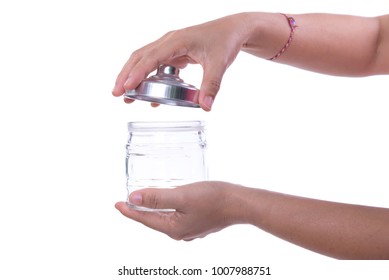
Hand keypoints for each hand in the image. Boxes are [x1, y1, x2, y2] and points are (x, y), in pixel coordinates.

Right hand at [112, 14, 250, 110]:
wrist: (232, 30)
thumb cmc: (224, 41)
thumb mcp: (219, 64)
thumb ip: (211, 86)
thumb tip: (205, 107)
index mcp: (177, 41)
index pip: (151, 57)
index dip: (137, 72)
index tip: (126, 87)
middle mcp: (169, 41)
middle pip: (140, 56)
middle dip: (126, 74)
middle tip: (117, 94)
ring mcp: (170, 46)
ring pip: (145, 60)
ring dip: (134, 76)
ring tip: (127, 96)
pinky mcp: (174, 52)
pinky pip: (156, 64)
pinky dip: (149, 77)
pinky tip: (150, 94)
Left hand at [115, 181, 244, 239]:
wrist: (240, 203)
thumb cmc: (214, 199)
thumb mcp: (182, 196)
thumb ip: (157, 197)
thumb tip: (133, 198)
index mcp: (173, 228)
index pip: (144, 219)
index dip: (129, 210)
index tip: (117, 204)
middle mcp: (180, 232)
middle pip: (153, 220)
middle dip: (140, 211)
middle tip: (127, 202)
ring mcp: (190, 228)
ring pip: (165, 218)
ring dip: (154, 209)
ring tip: (145, 200)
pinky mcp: (198, 222)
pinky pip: (176, 216)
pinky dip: (168, 208)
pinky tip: (170, 201)